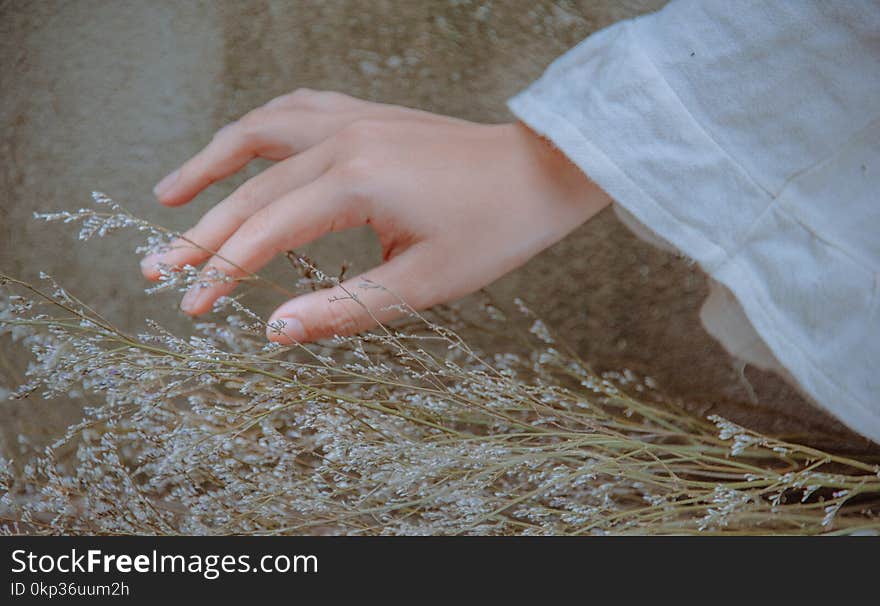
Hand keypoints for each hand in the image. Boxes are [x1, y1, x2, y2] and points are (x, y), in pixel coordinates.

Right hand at [142, 89, 610, 343]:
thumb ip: (343, 309)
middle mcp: (344, 140)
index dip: (220, 273)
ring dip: (210, 164)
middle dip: (200, 233)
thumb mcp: (422, 284)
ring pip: (259, 133)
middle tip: (156, 270)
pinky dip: (257, 129)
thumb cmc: (494, 231)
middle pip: (250, 188)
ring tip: (170, 195)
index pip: (265, 233)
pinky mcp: (367, 114)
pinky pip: (295, 110)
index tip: (189, 308)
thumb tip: (274, 332)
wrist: (541, 173)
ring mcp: (354, 118)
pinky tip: (240, 147)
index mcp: (356, 183)